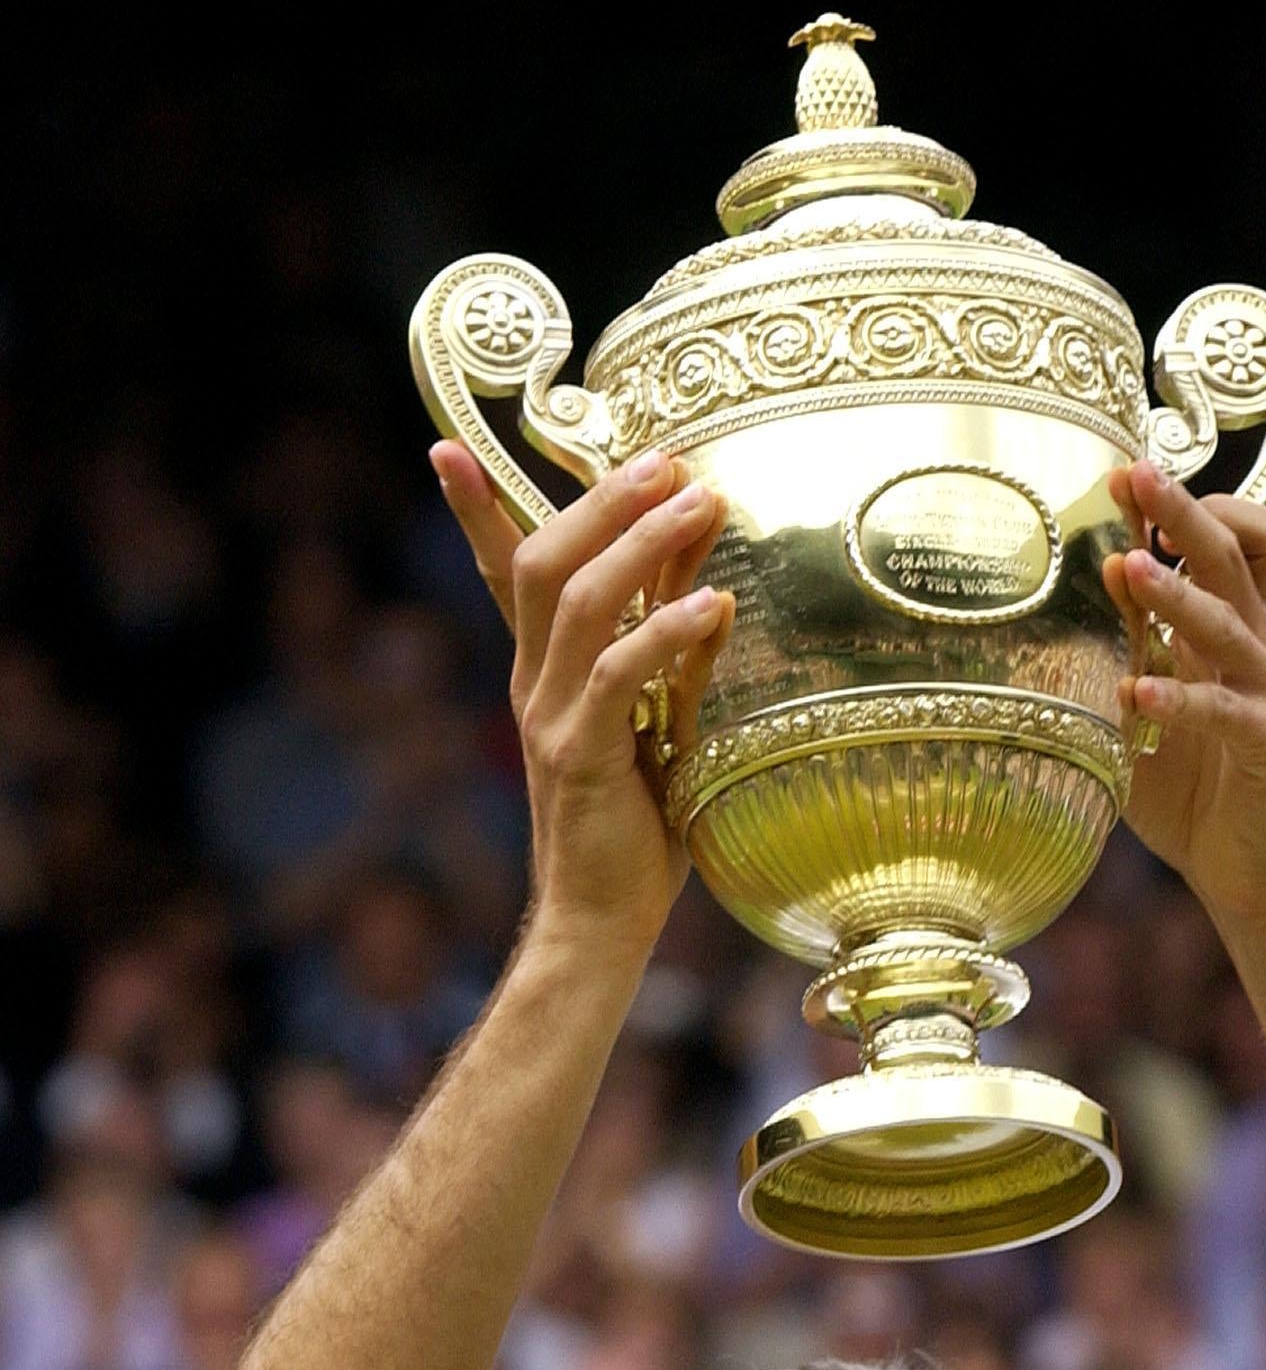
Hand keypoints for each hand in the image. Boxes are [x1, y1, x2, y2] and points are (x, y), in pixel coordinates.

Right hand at [431, 441, 733, 964]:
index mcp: (542, 675)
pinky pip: (616, 674)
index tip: (449, 448)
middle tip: (666, 458)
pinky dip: (665, 631)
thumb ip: (674, 662)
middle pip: (544, 562)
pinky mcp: (578, 755)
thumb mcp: (661, 729)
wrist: (600, 922)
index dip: (477, 511)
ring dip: (640, 543)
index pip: (506, 575)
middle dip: (602, 500)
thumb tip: (712, 588)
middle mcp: (533, 685)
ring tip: (700, 502)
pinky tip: (713, 605)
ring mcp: (548, 717)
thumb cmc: (636, 834)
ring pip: (578, 601)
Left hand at [1103, 462, 1265, 927]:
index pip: (1226, 541)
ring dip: (1174, 595)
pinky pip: (1226, 711)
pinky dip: (1180, 701)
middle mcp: (1260, 646)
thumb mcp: (1137, 714)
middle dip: (1181, 510)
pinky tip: (1136, 696)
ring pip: (1229, 621)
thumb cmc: (1189, 790)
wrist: (1248, 871)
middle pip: (1231, 555)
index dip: (1183, 506)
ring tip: (1125, 572)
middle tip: (1135, 476)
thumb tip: (1053, 604)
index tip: (1126, 478)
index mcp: (1231, 629)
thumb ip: (1115, 658)